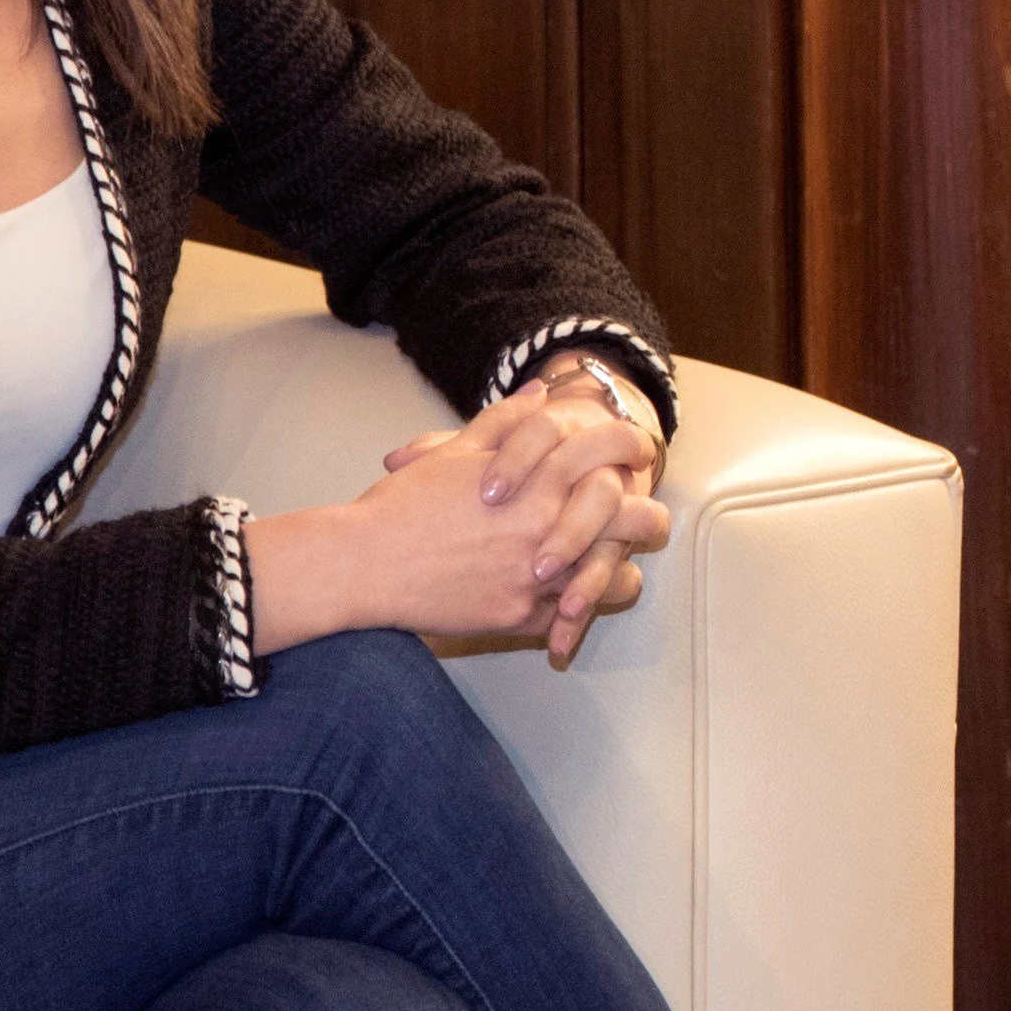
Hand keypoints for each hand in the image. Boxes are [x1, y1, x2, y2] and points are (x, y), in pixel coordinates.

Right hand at [247, 388, 671, 663]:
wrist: (363, 563)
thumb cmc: (404, 505)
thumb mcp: (456, 452)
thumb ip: (507, 420)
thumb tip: (542, 392)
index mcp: (535, 479)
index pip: (611, 453)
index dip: (632, 449)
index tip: (637, 455)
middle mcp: (546, 527)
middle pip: (632, 518)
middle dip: (647, 517)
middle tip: (647, 517)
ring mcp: (537, 577)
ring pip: (614, 577)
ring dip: (620, 569)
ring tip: (618, 565)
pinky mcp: (519, 618)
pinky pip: (573, 618)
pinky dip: (582, 609)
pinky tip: (576, 600)